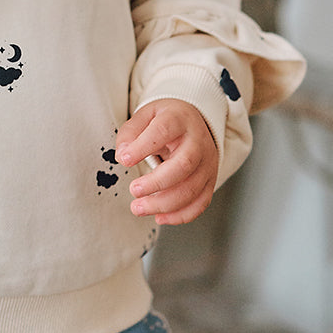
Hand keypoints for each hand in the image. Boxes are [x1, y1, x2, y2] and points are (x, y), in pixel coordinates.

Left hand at [115, 99, 217, 224]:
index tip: (124, 159)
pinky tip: (160, 216)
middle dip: (156, 183)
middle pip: (183, 165)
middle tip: (134, 190)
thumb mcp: (145, 115)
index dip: (142, 147)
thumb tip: (123, 155)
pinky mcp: (210, 180)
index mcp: (179, 120)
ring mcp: (207, 162)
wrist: (194, 122)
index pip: (163, 131)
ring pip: (191, 189)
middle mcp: (197, 142)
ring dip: (164, 204)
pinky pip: (200, 202)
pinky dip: (180, 215)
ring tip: (139, 207)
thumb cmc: (168, 120)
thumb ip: (130, 133)